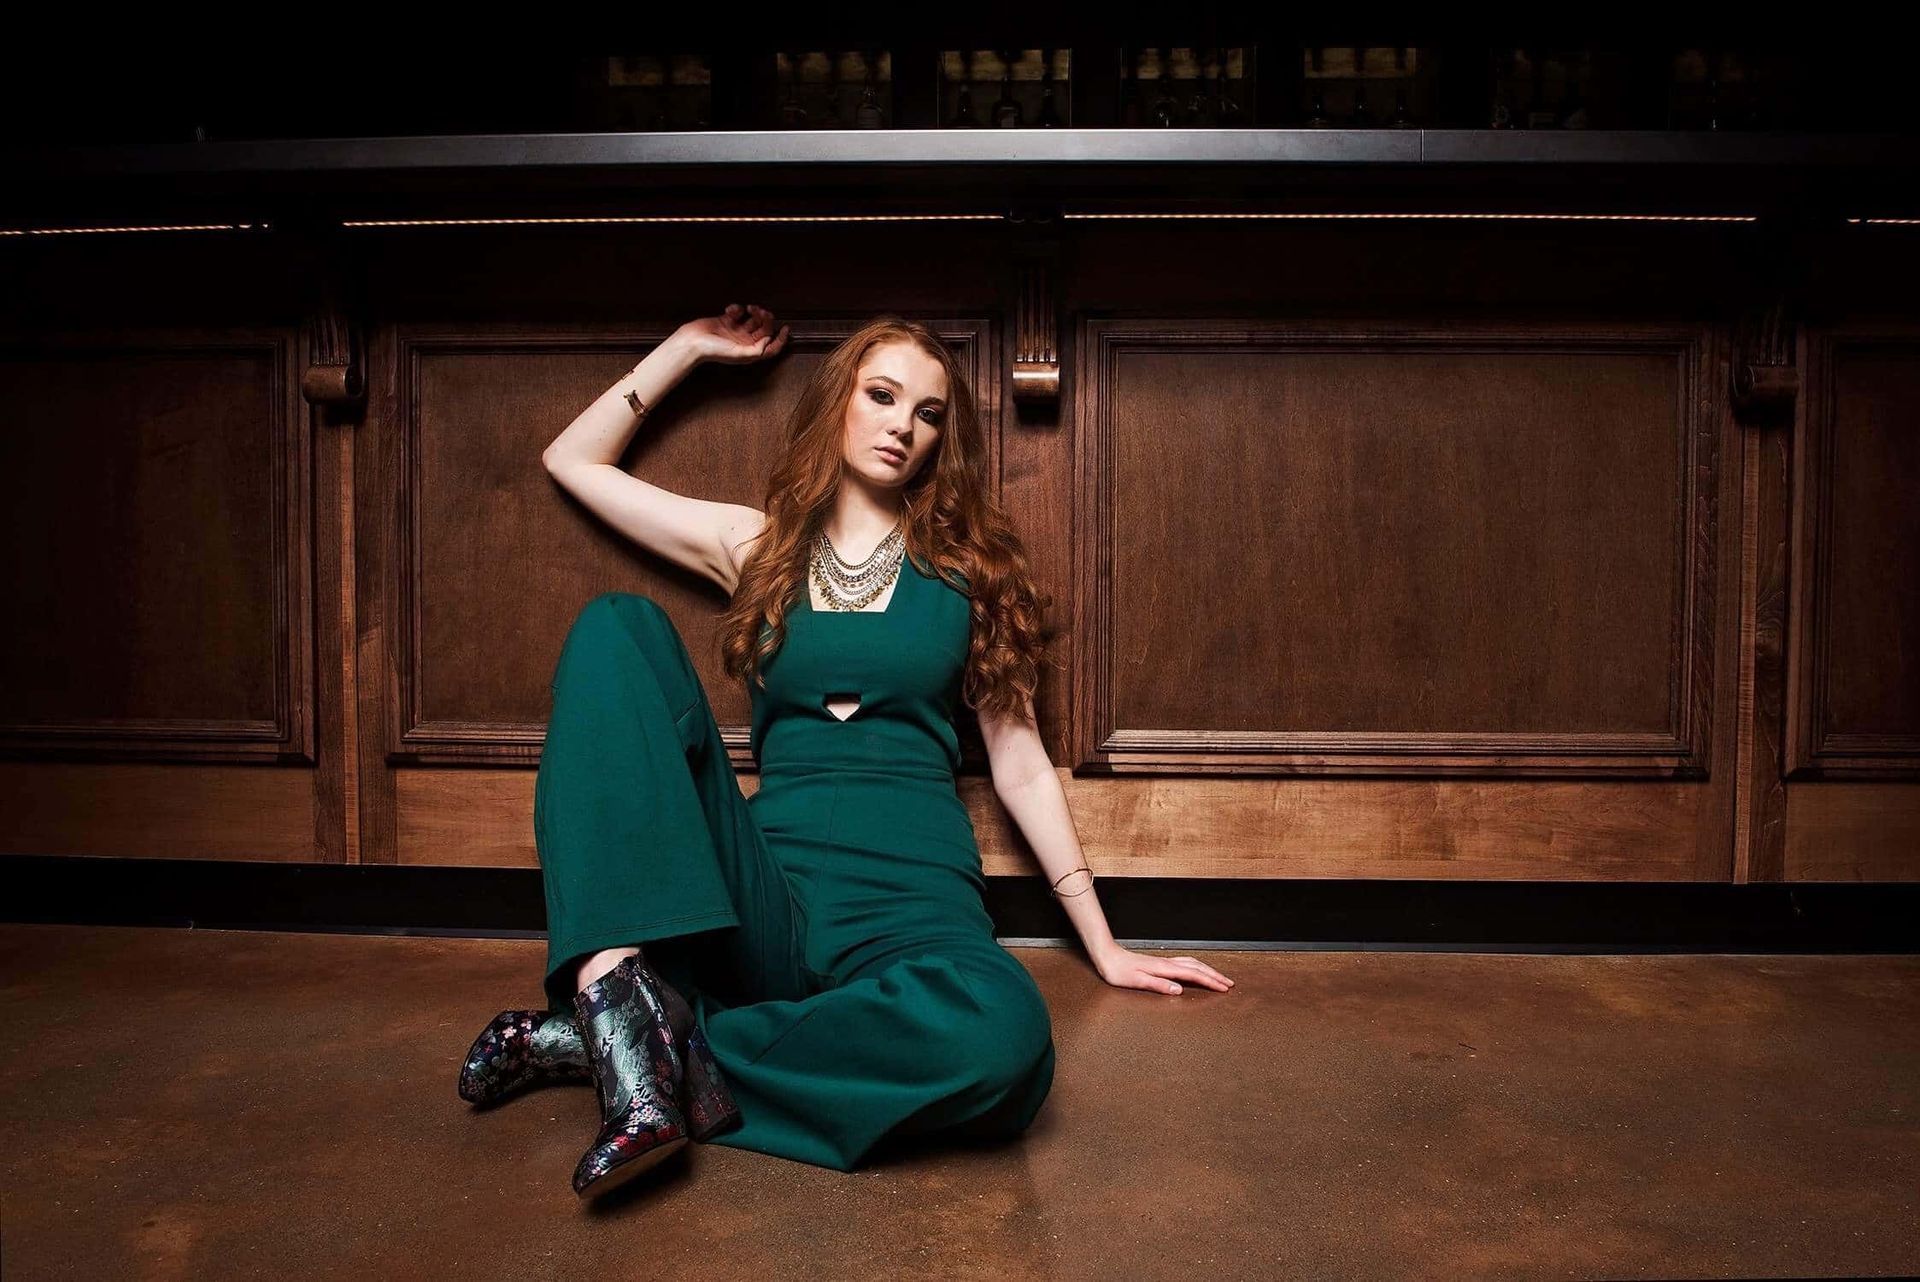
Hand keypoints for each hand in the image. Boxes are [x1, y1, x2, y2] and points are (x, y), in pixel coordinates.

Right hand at [677, 302, 789, 365]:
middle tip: (762, 311)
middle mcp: (744, 342)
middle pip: (764, 330)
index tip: (786, 328)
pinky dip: (737, 308)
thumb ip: (756, 350)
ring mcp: (736, 331)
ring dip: (755, 311)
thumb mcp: (739, 355)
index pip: (770, 347)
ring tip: (751, 307)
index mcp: (749, 352)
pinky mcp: (726, 320)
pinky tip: (730, 310)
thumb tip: (769, 340)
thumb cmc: (713, 351)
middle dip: (766, 320)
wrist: (692, 342)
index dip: (781, 339)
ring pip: (753, 319)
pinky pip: (738, 312)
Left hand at [1093, 945, 1234, 995]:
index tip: (1224, 988)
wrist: (1107, 957)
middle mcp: (1167, 963)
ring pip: (1193, 963)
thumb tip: (1179, 990)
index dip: (1210, 982)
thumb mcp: (1137, 981)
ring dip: (1208, 970)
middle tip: (1229, 984)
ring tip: (1219, 977)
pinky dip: (1197, 967)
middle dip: (1215, 975)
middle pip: (1198, 967)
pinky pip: (1185, 964)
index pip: (1193, 975)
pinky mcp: (1160, 963)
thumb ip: (1159, 985)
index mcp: (1164, 969)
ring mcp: (1164, 962)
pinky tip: (1197, 971)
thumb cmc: (1118, 971)